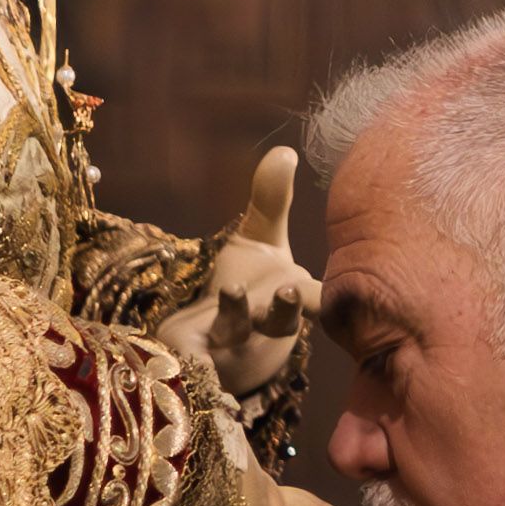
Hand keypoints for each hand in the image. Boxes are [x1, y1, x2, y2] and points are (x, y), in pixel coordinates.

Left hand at [157, 144, 317, 398]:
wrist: (216, 344)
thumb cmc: (249, 284)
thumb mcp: (258, 240)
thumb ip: (272, 200)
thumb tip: (286, 150)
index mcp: (290, 297)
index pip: (314, 298)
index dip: (320, 294)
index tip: (326, 276)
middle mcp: (266, 326)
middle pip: (282, 322)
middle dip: (287, 309)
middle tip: (290, 289)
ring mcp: (232, 345)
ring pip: (238, 333)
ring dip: (238, 312)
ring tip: (234, 289)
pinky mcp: (195, 355)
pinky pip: (194, 353)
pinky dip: (191, 345)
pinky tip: (178, 333)